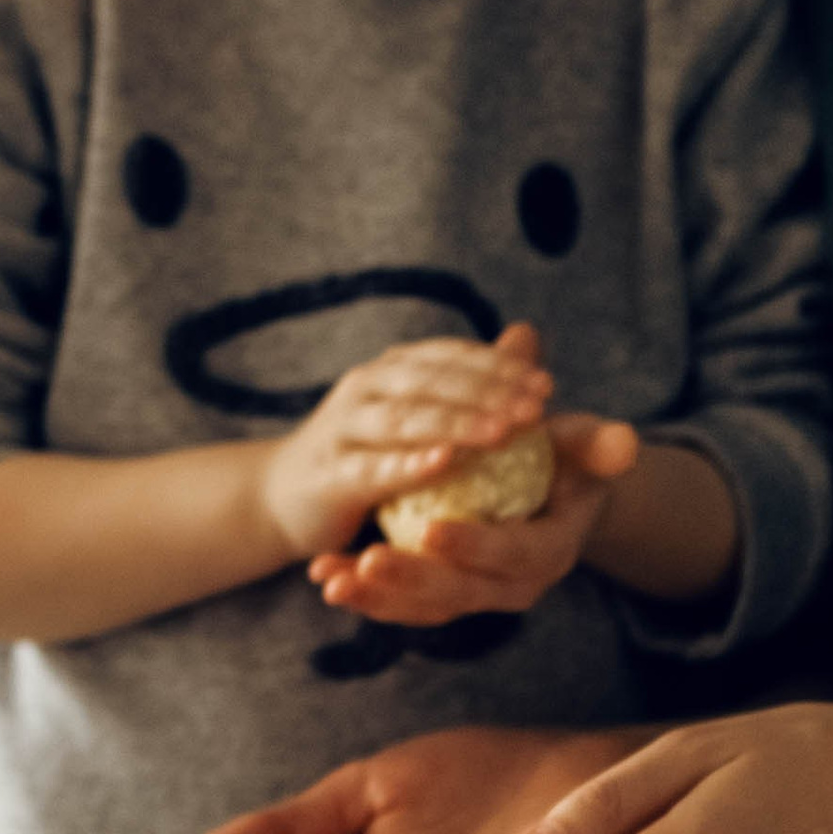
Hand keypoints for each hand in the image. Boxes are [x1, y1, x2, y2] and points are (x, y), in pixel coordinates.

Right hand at [253, 322, 556, 566]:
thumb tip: (528, 336)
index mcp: (393, 369)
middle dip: (487, 391)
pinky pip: (372, 468)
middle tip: (536, 408)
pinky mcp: (329, 474)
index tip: (547, 385)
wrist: (285, 497)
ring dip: (456, 422)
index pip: (452, 357)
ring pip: (404, 418)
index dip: (500, 367)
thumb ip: (472, 382)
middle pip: (432, 381)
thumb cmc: (366, 457)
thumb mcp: (420, 416)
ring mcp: (342, 427)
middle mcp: (366, 387)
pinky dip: (408, 464)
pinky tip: (444, 463)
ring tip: (503, 431)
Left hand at [309, 409, 642, 627]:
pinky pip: (402, 605)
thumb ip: (598, 443)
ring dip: (375, 599)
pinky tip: (326, 578)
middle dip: (412, 581)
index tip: (432, 531)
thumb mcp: (584, 446)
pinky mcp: (443, 598)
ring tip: (330, 581)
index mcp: (550, 552)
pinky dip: (365, 595)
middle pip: (460, 593)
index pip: (513, 555)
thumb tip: (625, 441)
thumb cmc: (568, 459)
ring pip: (423, 608)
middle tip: (368, 561)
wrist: (553, 495)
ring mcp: (475, 597)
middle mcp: (513, 588)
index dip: (475, 546)